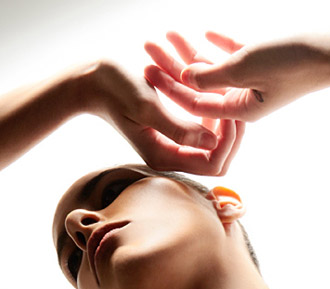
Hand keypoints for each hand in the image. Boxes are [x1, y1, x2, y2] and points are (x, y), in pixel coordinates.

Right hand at [83, 59, 243, 175]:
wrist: (93, 82)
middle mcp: (171, 158)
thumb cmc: (115, 89)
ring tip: (227, 100)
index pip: (212, 165)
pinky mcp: (173, 135)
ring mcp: (172, 148)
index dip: (227, 143)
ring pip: (213, 149)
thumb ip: (179, 128)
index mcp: (164, 157)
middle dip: (231, 138)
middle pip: (217, 162)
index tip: (229, 113)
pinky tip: (214, 99)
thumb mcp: (147, 106)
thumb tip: (213, 142)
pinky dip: (213, 120)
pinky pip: (203, 135)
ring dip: (224, 128)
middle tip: (236, 108)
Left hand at [144, 32, 329, 121]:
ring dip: (192, 51)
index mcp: (240, 111)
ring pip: (216, 69)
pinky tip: (206, 34)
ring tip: (169, 33)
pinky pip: (237, 57)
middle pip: (201, 85)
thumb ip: (212, 75)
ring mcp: (256, 84)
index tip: (147, 70)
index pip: (195, 103)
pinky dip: (221, 46)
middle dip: (173, 66)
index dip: (169, 86)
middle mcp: (245, 101)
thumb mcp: (244, 68)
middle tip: (148, 46)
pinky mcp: (267, 65)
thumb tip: (184, 77)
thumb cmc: (292, 62)